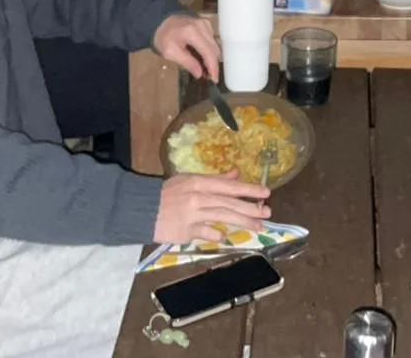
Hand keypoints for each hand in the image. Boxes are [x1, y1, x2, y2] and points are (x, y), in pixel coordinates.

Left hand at [153, 15, 220, 81]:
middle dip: (213, 64)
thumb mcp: (170, 52)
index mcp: (192, 32)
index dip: (213, 67)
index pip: (208, 52)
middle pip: (215, 49)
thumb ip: (186, 62)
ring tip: (206, 69)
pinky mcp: (207, 24)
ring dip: (212, 58)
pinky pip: (212, 41)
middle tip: (209, 77)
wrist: (161, 21)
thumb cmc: (163, 37)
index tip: (214, 80)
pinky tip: (204, 58)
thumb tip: (200, 73)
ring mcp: (206, 24)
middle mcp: (202, 26)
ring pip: (215, 45)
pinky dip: (210, 51)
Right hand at [154, 172, 271, 243]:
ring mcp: (193, 216)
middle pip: (229, 203)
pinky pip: (208, 233)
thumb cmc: (168, 193)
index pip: (228, 186)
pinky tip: (225, 236)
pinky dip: (218, 234)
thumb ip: (215, 179)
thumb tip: (236, 174)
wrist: (143, 210)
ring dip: (243, 222)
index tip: (265, 192)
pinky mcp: (187, 232)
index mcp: (199, 182)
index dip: (248, 189)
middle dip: (250, 208)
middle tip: (267, 212)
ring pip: (223, 218)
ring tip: (258, 226)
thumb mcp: (190, 180)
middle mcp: (198, 198)